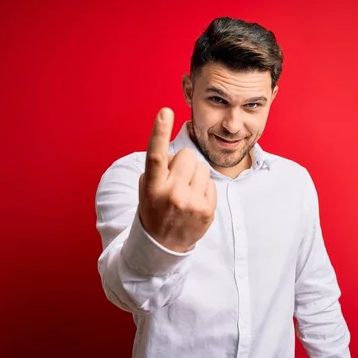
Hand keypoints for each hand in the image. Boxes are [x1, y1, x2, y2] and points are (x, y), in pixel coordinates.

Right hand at [137, 108, 216, 252]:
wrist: (162, 246)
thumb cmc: (154, 210)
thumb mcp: (147, 189)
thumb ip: (160, 169)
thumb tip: (180, 156)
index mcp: (152, 186)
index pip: (156, 155)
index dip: (159, 132)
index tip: (165, 111)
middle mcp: (171, 194)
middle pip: (188, 155)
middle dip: (184, 163)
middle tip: (177, 180)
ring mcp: (191, 203)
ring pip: (202, 167)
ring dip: (195, 176)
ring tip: (186, 193)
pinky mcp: (207, 210)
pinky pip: (211, 183)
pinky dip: (204, 189)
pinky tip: (194, 203)